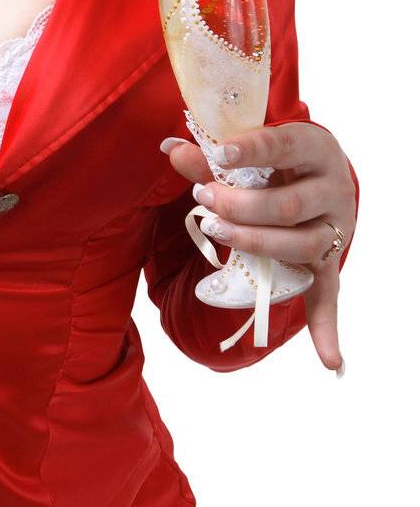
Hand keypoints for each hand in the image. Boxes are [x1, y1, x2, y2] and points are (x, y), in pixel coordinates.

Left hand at [159, 123, 355, 372]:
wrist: (317, 171)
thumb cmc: (276, 156)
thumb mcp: (251, 149)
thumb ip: (210, 154)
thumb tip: (171, 148)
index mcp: (314, 148)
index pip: (284, 146)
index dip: (251, 150)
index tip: (220, 155)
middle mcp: (333, 188)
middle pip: (288, 205)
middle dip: (241, 206)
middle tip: (204, 201)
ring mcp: (335, 229)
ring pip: (300, 245)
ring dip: (256, 244)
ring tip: (217, 232)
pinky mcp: (329, 262)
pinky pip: (329, 297)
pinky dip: (327, 329)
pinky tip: (329, 361)